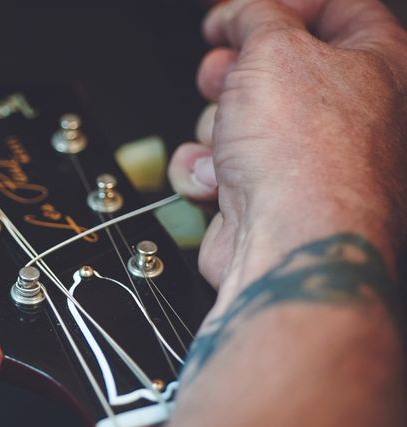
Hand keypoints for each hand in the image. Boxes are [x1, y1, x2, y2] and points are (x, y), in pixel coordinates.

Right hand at [168, 0, 406, 303]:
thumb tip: (244, 11)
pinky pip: (221, 164)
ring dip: (218, 123)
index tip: (243, 10)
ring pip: (241, 117)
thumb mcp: (275, 49)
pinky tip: (216, 175)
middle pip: (279, 66)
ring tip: (226, 134)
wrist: (288, 240)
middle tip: (224, 71)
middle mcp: (354, 114)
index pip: (338, 9)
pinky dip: (207, 168)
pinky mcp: (267, 194)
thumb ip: (258, 16)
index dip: (285, 4)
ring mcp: (308, 159)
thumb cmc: (306, 155)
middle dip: (237, 68)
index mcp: (382, 64)